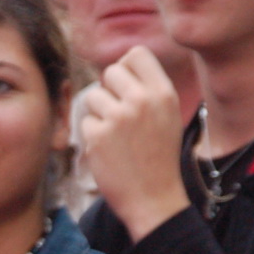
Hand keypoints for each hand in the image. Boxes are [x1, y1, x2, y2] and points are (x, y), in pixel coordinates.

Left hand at [81, 45, 191, 241]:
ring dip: (99, 114)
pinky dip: (93, 136)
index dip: (127, 68)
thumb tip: (121, 64)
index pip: (136, 54)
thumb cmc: (159, 156)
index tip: (127, 87)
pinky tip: (110, 152)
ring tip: (117, 136)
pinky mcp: (98, 135)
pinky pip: (85, 121)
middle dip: (110, 91)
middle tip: (120, 117)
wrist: (154, 199)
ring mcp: (118, 117)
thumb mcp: (168, 115)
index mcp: (163, 93)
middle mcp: (142, 100)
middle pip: (110, 71)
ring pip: (93, 96)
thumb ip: (148, 88)